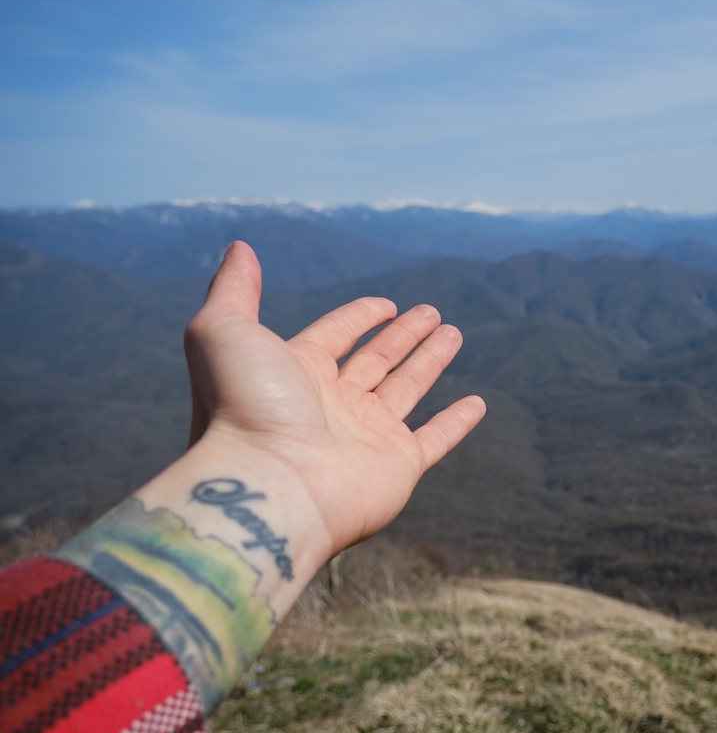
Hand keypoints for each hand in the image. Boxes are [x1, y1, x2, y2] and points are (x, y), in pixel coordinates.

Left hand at [178, 241, 485, 556]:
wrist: (268, 486)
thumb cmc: (242, 408)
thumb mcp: (223, 331)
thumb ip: (234, 289)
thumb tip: (240, 246)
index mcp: (295, 373)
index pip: (334, 336)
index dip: (360, 316)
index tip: (386, 303)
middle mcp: (331, 405)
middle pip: (376, 360)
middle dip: (403, 334)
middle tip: (432, 312)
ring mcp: (366, 437)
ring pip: (407, 390)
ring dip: (430, 361)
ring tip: (454, 332)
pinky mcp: (398, 466)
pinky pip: (435, 439)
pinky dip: (457, 423)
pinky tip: (478, 403)